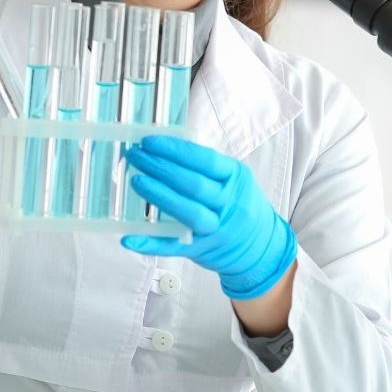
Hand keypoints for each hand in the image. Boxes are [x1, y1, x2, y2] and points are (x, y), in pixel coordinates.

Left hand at [120, 136, 296, 299]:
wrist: (261, 247)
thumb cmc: (240, 205)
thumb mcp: (235, 180)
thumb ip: (206, 168)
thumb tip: (165, 150)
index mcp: (235, 178)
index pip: (205, 160)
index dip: (175, 150)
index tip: (149, 141)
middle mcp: (228, 204)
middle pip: (193, 184)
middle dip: (161, 168)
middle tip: (135, 156)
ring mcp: (215, 229)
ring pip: (187, 212)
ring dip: (159, 195)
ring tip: (135, 180)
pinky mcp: (201, 250)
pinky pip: (174, 247)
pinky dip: (151, 243)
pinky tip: (130, 237)